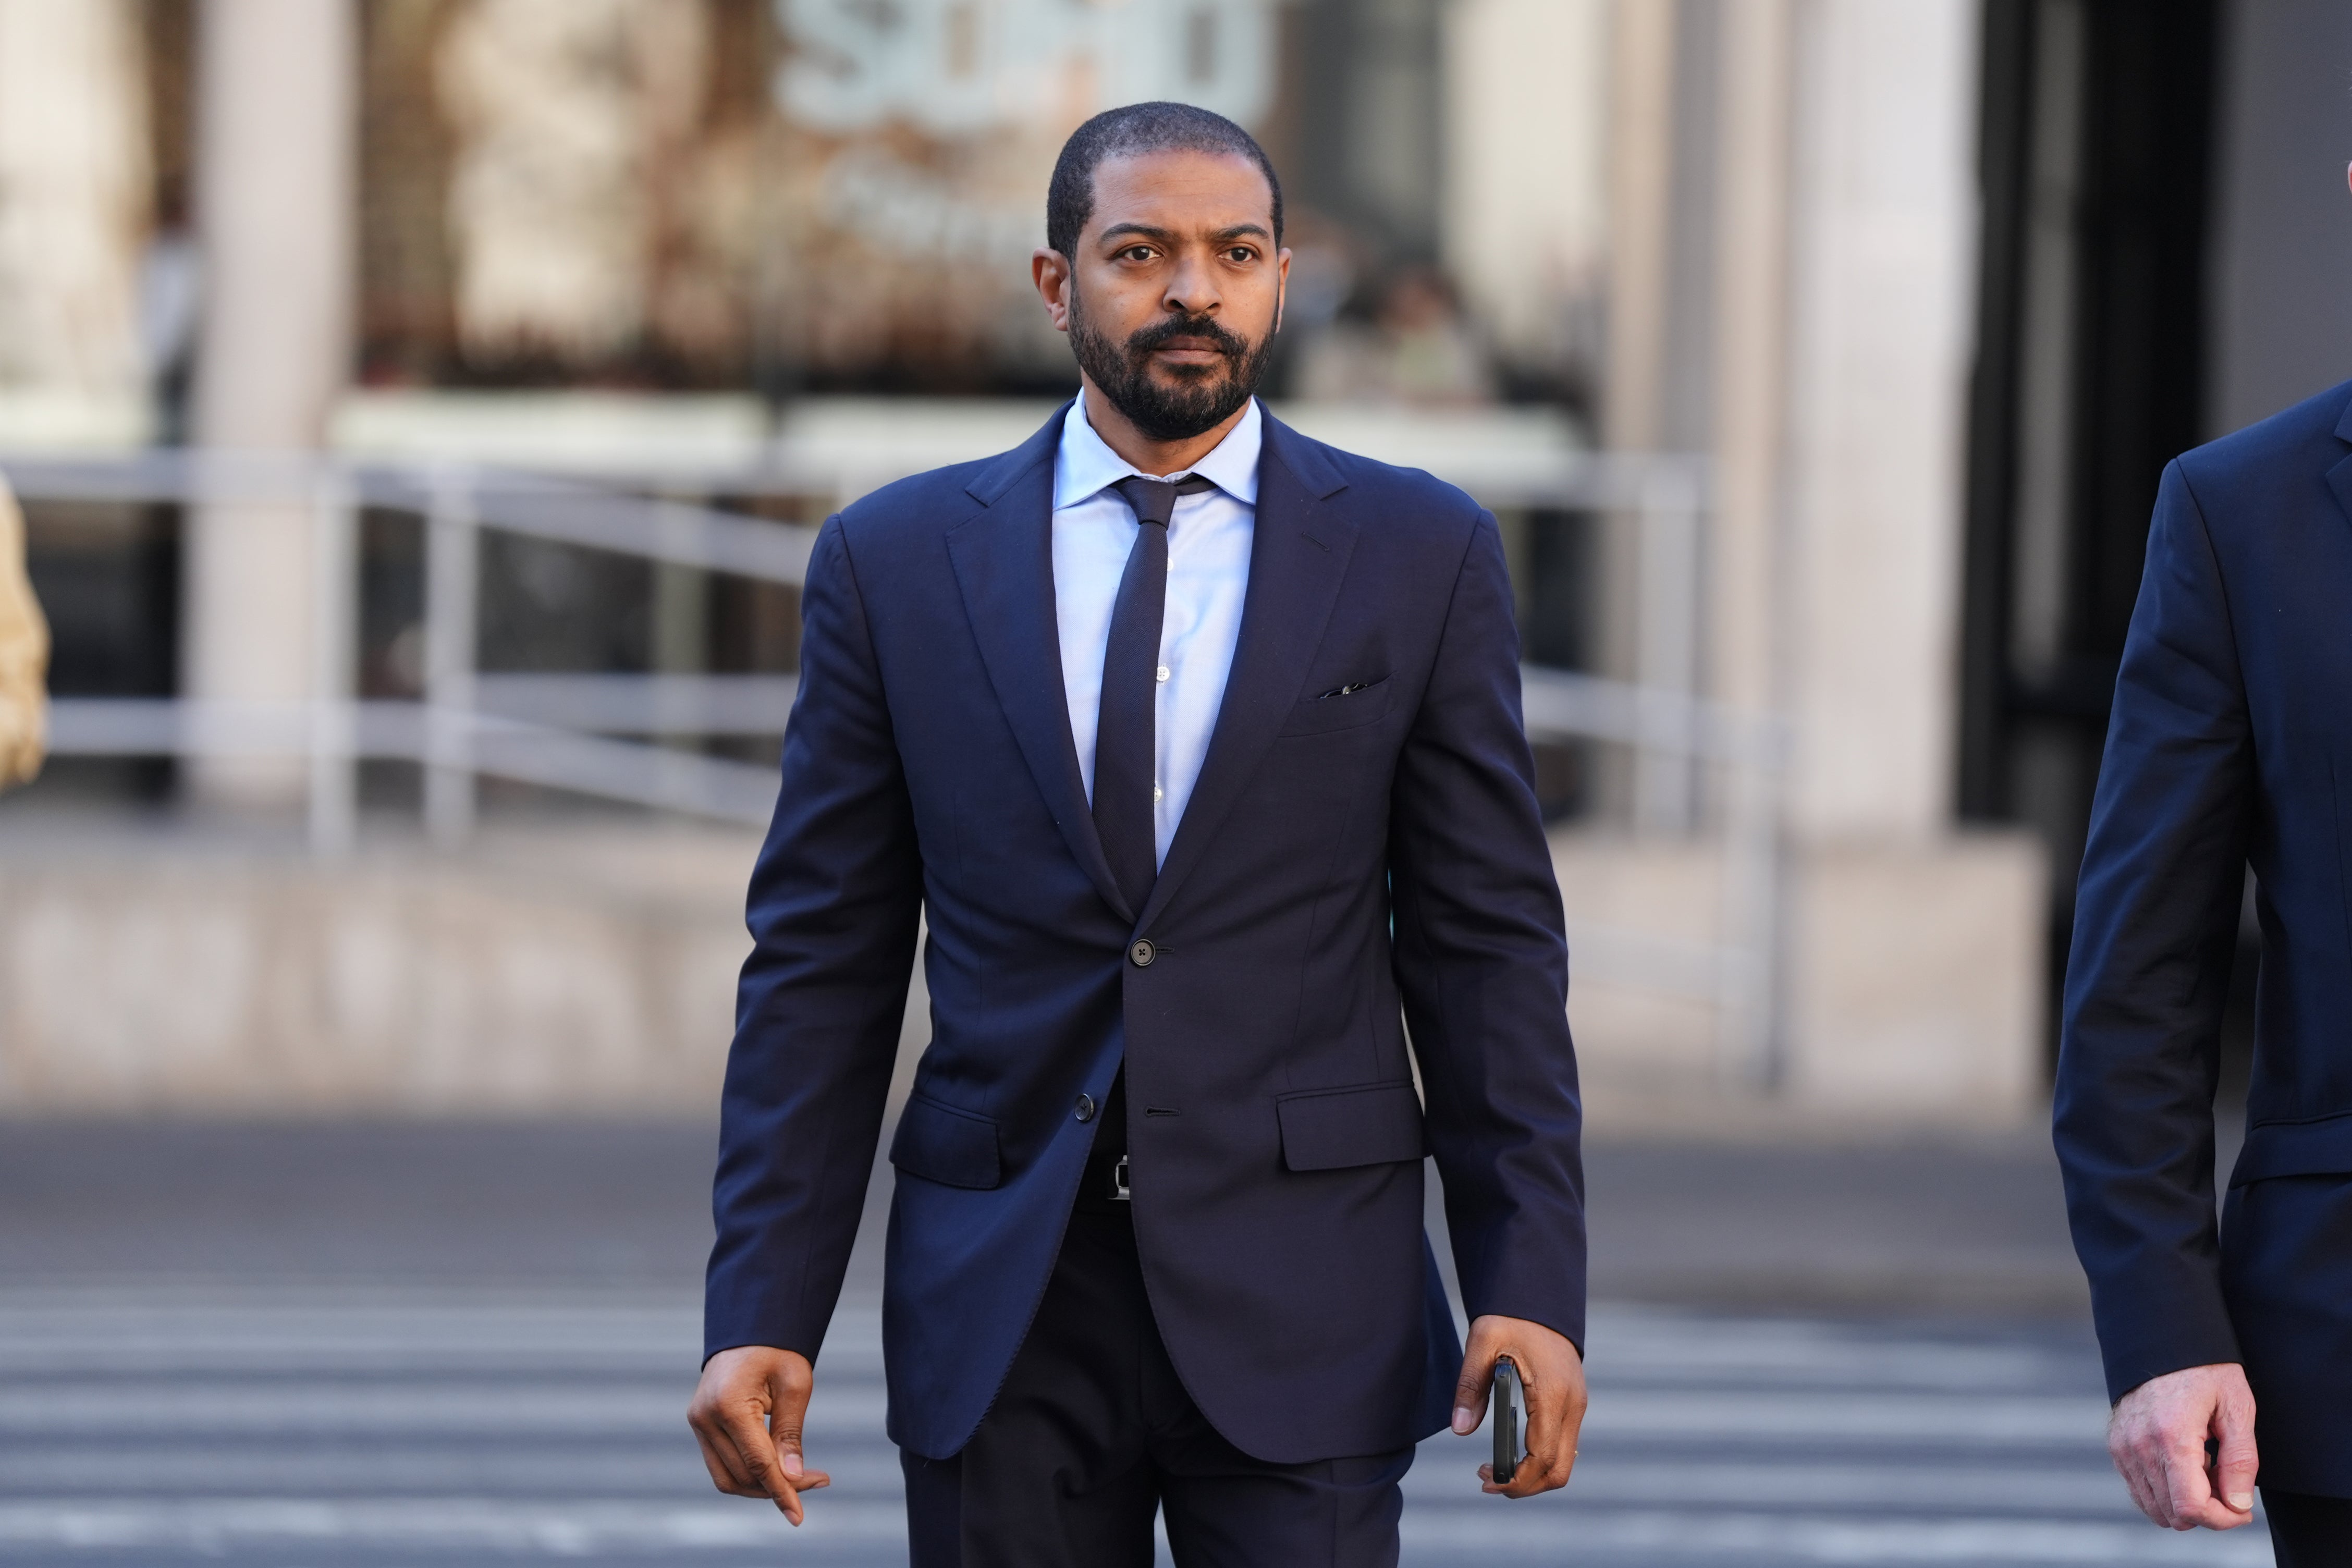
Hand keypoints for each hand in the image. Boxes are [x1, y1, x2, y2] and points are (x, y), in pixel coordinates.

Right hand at [687, 1345, 831, 1524]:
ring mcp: (698, 1423)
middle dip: (780, 1486)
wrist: (749, 1328)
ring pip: (727, 1478)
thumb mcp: (795, 1384)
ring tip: (800, 1478)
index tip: (799, 1515)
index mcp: (728, 1404)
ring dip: (762, 1486)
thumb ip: (791, 1433)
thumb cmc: (778, 1350)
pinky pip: (721, 1464)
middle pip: (742, 1475)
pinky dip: (749, 1473)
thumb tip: (793, 1477)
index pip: (757, 1462)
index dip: (781, 1491)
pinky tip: (777, 1468)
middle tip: (819, 1479)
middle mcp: (705, 1418)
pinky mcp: (700, 1426)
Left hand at [1449, 1314, 1586, 1496]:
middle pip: (1559, 1470)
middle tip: (1488, 1480)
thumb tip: (1459, 1429)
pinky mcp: (1573, 1403)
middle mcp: (1572, 1404)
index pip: (1541, 1457)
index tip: (1486, 1481)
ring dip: (1532, 1476)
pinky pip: (1563, 1446)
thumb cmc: (1510, 1317)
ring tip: (1495, 1469)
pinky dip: (1541, 1460)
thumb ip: (1470, 1386)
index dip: (1516, 1479)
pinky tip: (1514, 1454)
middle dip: (1525, 1486)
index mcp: (1553, 1392)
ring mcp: (1576, 1405)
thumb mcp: (1482, 1343)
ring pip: (1564, 1462)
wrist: (1539, 1297)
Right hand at [2107, 1362, 2256, 1529]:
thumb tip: (2238, 1506)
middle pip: (2174, 1515)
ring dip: (2185, 1503)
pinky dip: (2166, 1493)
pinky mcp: (2117, 1447)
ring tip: (2204, 1471)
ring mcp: (2123, 1447)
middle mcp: (2139, 1445)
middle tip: (2226, 1483)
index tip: (2242, 1509)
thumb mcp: (2237, 1409)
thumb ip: (2241, 1462)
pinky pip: (2140, 1492)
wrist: (2161, 1339)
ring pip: (2155, 1509)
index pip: (2191, 1507)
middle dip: (2208, 1512)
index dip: (2223, 1520)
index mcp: (2172, 1436)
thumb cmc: (2205, 1370)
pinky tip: (2183, 1466)